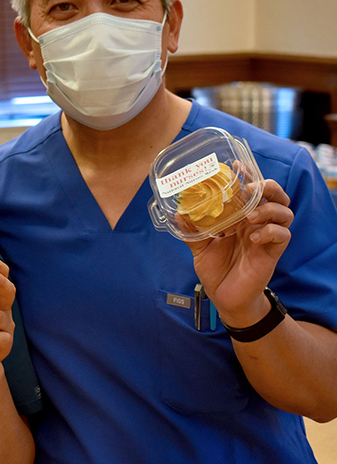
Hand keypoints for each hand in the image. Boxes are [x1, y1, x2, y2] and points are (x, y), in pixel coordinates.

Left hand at [184, 179, 292, 324]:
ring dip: (269, 209)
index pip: (251, 190)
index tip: (236, 166)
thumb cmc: (216, 269)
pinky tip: (254, 237)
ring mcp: (266, 237)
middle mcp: (256, 223)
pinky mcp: (273, 252)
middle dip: (267, 186)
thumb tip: (178, 213)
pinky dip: (271, 231)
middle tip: (250, 189)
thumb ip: (192, 230)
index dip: (248, 175)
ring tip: (250, 216)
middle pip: (275, 195)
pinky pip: (283, 235)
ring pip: (284, 212)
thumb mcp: (200, 247)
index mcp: (240, 217)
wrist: (224, 297)